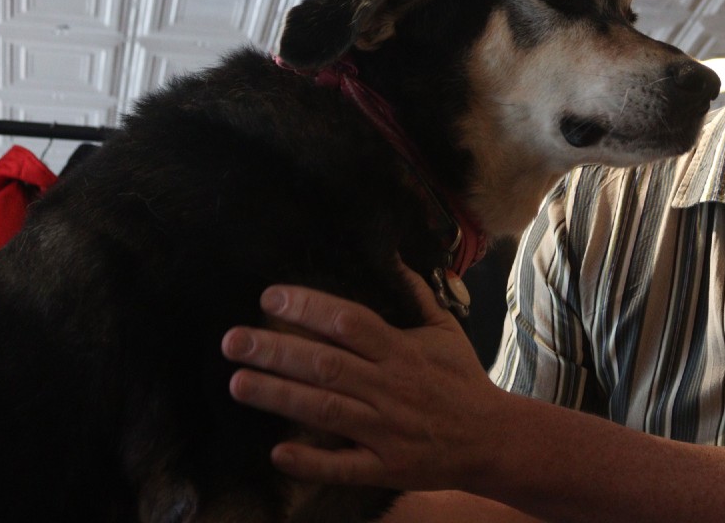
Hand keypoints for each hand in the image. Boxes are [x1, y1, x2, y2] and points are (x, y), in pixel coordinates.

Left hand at [220, 263, 501, 491]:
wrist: (492, 438)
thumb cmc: (462, 380)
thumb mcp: (445, 330)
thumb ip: (416, 294)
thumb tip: (392, 256)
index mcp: (402, 352)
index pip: (351, 322)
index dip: (309, 308)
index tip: (270, 297)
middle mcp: (390, 388)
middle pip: (327, 365)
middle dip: (276, 350)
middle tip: (232, 340)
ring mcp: (386, 430)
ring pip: (326, 411)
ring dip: (280, 396)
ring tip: (237, 383)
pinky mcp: (386, 467)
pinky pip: (345, 465)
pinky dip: (312, 461)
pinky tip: (278, 452)